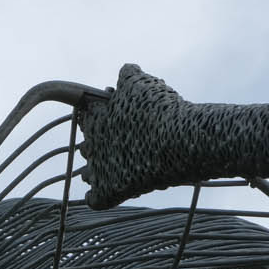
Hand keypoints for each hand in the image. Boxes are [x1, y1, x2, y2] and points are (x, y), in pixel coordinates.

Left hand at [78, 64, 193, 209]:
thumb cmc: (164, 110)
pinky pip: (96, 198)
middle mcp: (94, 142)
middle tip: (118, 146)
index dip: (98, 118)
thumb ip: (129, 75)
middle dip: (98, 146)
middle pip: (87, 146)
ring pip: (88, 173)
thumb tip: (127, 69)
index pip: (86, 117)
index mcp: (96, 117)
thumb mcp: (143, 83)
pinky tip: (102, 194)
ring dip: (94, 172)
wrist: (181, 139)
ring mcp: (101, 167)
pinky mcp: (111, 189)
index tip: (113, 118)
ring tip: (107, 171)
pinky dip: (98, 197)